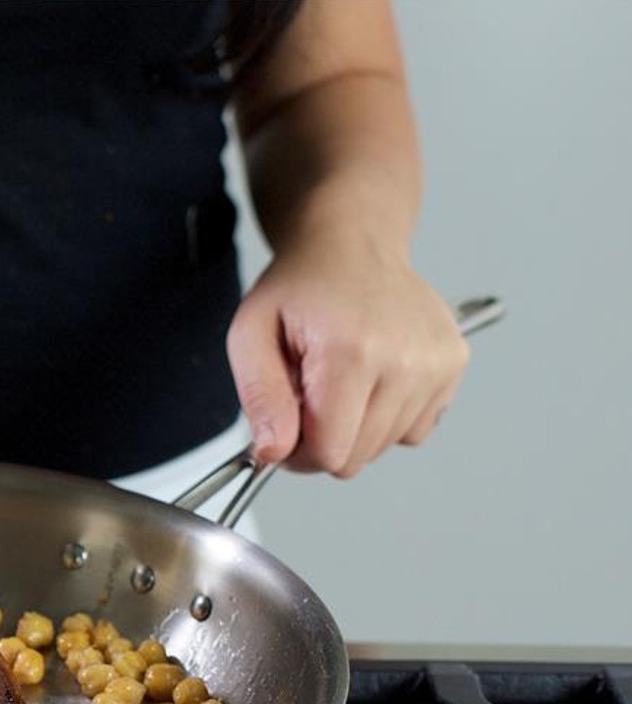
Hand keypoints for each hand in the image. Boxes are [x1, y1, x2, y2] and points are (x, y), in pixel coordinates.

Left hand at [225, 229, 468, 476]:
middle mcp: (405, 359)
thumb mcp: (250, 336)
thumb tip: (273, 452)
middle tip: (310, 396)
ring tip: (340, 379)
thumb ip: (259, 399)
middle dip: (324, 440)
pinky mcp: (454, 364)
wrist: (351, 246)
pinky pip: (415, 429)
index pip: (329, 453)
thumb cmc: (299, 289)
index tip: (286, 427)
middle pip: (357, 457)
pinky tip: (371, 379)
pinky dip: (388, 417)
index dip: (297, 453)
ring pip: (386, 446)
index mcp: (351, 350)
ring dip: (356, 426)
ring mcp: (437, 362)